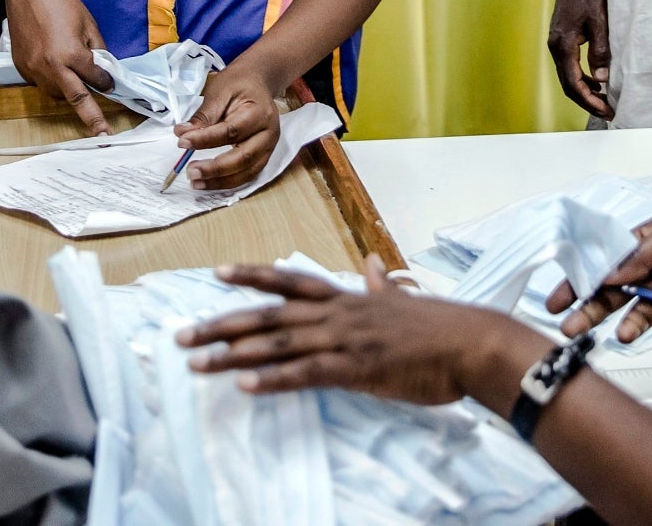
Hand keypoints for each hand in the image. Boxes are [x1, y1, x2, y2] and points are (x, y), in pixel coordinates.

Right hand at [3, 0, 112, 135]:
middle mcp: (52, 66)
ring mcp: (33, 69)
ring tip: (72, 76)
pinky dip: (51, 79)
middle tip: (103, 135)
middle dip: (91, 117)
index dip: (106, 82)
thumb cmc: (60, 2)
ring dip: (68, 90)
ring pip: (56, 92)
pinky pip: (41, 82)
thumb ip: (98, 49)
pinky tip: (54, 65)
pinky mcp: (21, 67)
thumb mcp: (88, 23)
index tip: (112, 85)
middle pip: (75, 98)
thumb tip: (104, 68)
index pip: (95, 79)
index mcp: (72, 54)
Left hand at [174, 67, 281, 190]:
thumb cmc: (239, 84)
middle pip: (243, 158)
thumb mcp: (219, 91)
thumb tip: (182, 134)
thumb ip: (203, 116)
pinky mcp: (263, 157)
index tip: (182, 142)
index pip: (231, 131)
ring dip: (220, 182)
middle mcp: (268, 134)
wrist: (259, 82)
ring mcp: (268, 148)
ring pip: (247, 173)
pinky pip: (247, 175)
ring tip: (196, 183)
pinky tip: (210, 183)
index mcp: (259, 113)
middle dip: (215, 169)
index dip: (205, 140)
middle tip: (190, 171)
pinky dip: (228, 182)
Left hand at [180, 257, 542, 406]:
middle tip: (180, 335)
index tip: (216, 274)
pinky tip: (246, 385)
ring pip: (278, 342)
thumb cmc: (440, 327)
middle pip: (269, 313)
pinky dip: (274, 379)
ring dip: (233, 354)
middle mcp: (338, 313)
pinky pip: (306, 374)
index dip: (252, 276)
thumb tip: (373, 265)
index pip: (290, 280)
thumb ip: (379, 285)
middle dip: (221, 323)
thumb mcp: (402, 299)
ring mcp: (345, 339)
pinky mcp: (356, 369)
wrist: (471, 343)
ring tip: (196, 363)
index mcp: (348, 297)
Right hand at [547, 0, 613, 118]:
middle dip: (587, 101)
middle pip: (568, 85)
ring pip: (567, 76)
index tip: (606, 110)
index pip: (574, 84)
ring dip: (584, 90)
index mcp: (563, 46)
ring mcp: (555, 42)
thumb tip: (603, 80)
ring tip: (604, 99)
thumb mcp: (600, 24)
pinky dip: (581, 77)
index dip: (590, 101)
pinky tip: (595, 79)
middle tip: (607, 111)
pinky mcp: (560, 38)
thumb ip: (600, 53)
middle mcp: (555, 47)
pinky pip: (568, 65)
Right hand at [551, 191, 651, 343]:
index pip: (603, 264)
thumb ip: (642, 256)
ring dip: (631, 324)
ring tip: (623, 335)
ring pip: (642, 312)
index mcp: (641, 244)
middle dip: (592, 311)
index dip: (579, 281)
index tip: (558, 300)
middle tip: (572, 328)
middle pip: (615, 294)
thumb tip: (611, 274)